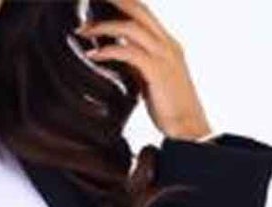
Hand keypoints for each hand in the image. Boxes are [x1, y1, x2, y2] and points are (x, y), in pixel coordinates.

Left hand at [74, 0, 211, 140]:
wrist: (189, 129)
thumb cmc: (169, 109)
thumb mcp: (151, 78)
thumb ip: (137, 62)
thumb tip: (117, 53)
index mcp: (167, 43)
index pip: (143, 12)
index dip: (123, 3)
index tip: (100, 1)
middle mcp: (167, 43)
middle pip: (138, 8)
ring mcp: (164, 55)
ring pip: (131, 27)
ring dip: (103, 26)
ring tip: (81, 31)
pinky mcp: (157, 71)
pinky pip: (129, 53)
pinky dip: (108, 51)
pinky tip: (92, 56)